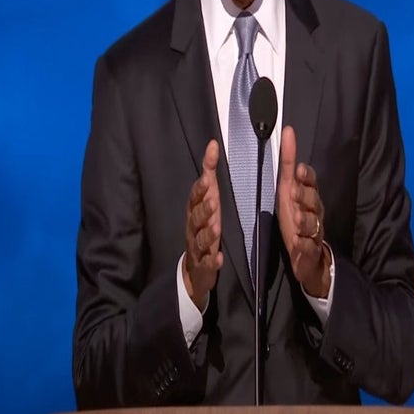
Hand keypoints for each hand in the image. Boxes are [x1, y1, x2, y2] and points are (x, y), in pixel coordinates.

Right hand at [182, 139, 222, 309]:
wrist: (196, 268)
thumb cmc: (204, 225)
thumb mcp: (208, 197)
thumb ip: (210, 172)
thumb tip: (212, 144)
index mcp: (195, 211)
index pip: (195, 198)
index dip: (199, 189)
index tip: (207, 178)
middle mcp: (194, 227)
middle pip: (196, 217)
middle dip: (204, 210)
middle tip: (214, 202)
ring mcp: (198, 247)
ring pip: (201, 239)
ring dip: (208, 234)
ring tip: (217, 228)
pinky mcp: (204, 266)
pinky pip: (208, 263)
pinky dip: (213, 261)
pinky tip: (220, 258)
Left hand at [277, 125, 331, 297]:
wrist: (308, 255)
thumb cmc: (296, 216)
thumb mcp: (288, 188)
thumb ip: (287, 162)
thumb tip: (288, 131)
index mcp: (308, 196)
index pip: (311, 183)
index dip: (306, 177)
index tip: (299, 170)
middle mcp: (314, 212)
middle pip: (313, 202)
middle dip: (305, 197)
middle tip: (294, 193)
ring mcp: (314, 232)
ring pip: (313, 225)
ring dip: (305, 221)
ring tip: (296, 219)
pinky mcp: (310, 252)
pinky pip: (309, 248)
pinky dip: (304, 246)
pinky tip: (297, 244)